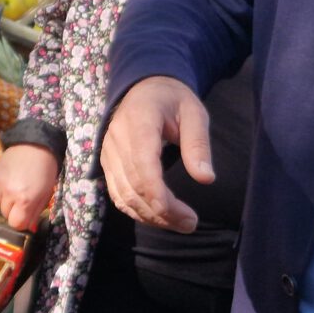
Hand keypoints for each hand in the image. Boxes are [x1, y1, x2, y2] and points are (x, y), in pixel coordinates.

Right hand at [0, 143, 59, 233]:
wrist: (34, 144)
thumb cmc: (46, 170)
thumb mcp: (46, 193)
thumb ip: (35, 212)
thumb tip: (28, 227)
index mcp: (25, 200)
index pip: (15, 224)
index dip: (22, 222)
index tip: (27, 216)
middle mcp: (9, 195)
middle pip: (6, 216)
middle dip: (14, 212)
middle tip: (24, 201)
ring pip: (0, 204)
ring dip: (8, 201)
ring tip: (18, 189)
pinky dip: (2, 191)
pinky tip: (11, 181)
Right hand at [99, 75, 213, 232]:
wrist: (144, 88)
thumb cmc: (173, 100)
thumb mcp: (194, 113)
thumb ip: (198, 144)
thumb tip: (206, 178)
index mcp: (139, 120)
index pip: (143, 163)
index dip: (157, 193)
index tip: (179, 214)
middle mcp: (117, 138)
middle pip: (134, 185)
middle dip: (161, 211)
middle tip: (191, 224)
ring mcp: (108, 152)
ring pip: (124, 195)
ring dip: (150, 216)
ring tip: (180, 224)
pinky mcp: (107, 163)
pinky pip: (118, 194)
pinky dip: (137, 211)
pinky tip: (160, 218)